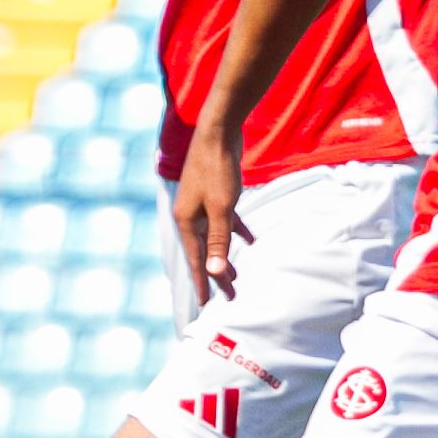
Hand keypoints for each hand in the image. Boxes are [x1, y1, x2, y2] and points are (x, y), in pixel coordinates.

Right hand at [173, 126, 252, 299]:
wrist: (218, 132)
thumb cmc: (218, 169)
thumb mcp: (221, 208)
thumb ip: (218, 240)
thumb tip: (214, 271)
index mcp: (187, 221)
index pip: (197, 260)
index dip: (203, 283)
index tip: (206, 305)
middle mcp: (191, 215)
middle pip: (205, 252)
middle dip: (217, 274)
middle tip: (230, 296)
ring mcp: (202, 204)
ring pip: (215, 239)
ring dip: (225, 256)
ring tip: (236, 276)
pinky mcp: (215, 194)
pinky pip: (225, 221)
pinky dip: (236, 232)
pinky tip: (250, 241)